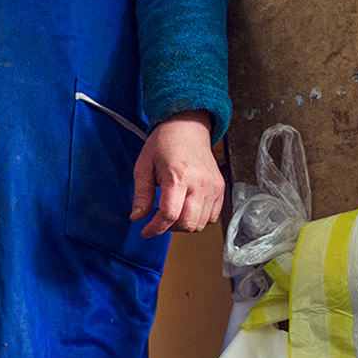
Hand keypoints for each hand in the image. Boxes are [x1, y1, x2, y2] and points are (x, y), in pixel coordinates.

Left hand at [130, 111, 224, 236]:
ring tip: (171, 210)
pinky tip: (186, 208)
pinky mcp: (220, 188)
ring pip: (201, 224)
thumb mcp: (143, 166)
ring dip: (184, 224)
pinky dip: (199, 219)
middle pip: (188, 223)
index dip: (156, 228)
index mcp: (179, 177)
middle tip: (158, 218)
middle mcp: (200, 183)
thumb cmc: (164, 143)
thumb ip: (141, 195)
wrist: (187, 127)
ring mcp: (213, 187)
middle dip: (170, 228)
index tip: (146, 231)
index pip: (170, 214)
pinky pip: (213, 216)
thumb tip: (137, 217)